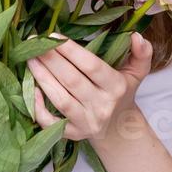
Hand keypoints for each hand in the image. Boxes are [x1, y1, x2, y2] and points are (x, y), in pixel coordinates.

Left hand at [28, 31, 153, 141]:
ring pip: (60, 99)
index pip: (91, 67)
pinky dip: (39, 109)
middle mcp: (101, 106)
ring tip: (29, 59)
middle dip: (51, 60)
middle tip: (34, 43)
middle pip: (72, 81)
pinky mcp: (73, 135)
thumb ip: (141, 54)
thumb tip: (137, 36)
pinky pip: (52, 123)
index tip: (53, 36)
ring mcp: (86, 122)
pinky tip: (31, 91)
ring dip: (42, 78)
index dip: (71, 51)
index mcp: (116, 87)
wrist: (119, 129)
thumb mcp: (137, 73)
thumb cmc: (123, 94)